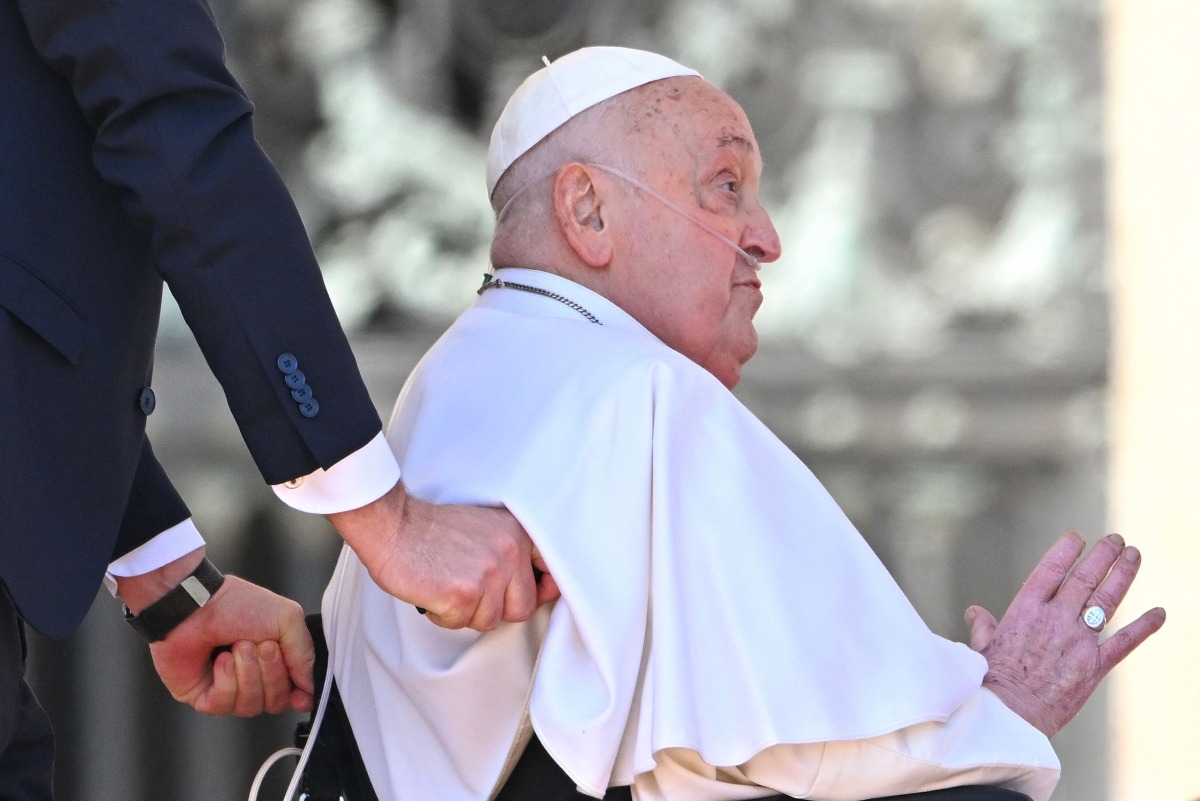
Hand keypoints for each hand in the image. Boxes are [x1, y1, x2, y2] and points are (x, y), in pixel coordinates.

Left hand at [146, 575, 314, 716]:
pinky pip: (225, 705)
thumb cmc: (238, 605)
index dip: (300, 697)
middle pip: (277, 702)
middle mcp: (255, 678)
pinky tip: (220, 660)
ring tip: (237, 648)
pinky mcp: (204, 698)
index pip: (295, 692)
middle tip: (262, 646)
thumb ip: (305, 655)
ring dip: (249, 674)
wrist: (196, 605)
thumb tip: (311, 689)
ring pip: (252, 706)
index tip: (300, 695)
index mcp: (277, 660)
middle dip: (272, 674)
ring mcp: (230, 690)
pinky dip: (226, 680)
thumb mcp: (287, 619)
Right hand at [328, 481, 559, 630]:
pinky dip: (444, 615)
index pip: (551, 571)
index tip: (536, 594)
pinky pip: (461, 623)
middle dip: (496, 608)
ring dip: (466, 612)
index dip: (544, 589)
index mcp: (516, 533)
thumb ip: (510, 552)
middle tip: (472, 592)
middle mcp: (508, 551)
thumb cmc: (430, 530)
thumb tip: (533, 586)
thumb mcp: (485, 528)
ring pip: (490, 620)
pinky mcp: (463, 594)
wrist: (393, 526)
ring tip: (447, 585)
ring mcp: (488, 574)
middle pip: (522, 608)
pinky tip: (434, 591)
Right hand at [965, 532, 1164, 735]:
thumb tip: (975, 613)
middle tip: (1116, 540)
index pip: (1051, 569)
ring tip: (1134, 555)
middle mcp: (1055, 618)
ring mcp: (1077, 640)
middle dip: (1103, 556)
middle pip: (1085, 578)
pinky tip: (1159, 613)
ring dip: (1123, 575)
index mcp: (1025, 610)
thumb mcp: (983, 646)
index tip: (1079, 538)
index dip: (1067, 550)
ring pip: (1106, 600)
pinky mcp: (1095, 666)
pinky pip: (1125, 641)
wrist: (1010, 715)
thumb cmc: (991, 681)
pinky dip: (1144, 626)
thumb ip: (984, 625)